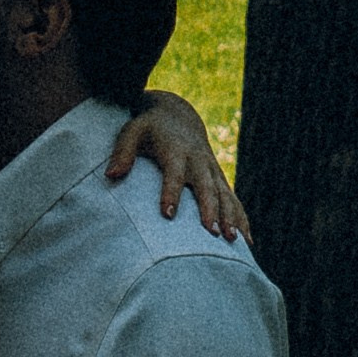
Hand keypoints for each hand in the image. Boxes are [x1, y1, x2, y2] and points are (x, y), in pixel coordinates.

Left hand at [107, 93, 247, 241]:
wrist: (177, 115)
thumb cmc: (149, 127)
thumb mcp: (132, 131)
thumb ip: (122, 152)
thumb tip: (111, 175)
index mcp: (176, 151)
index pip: (174, 173)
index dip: (171, 192)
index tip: (168, 214)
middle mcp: (198, 161)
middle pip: (206, 187)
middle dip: (210, 209)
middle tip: (210, 232)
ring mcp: (212, 170)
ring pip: (225, 195)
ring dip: (230, 217)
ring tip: (232, 240)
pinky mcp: (218, 178)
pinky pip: (233, 200)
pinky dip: (241, 219)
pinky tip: (246, 242)